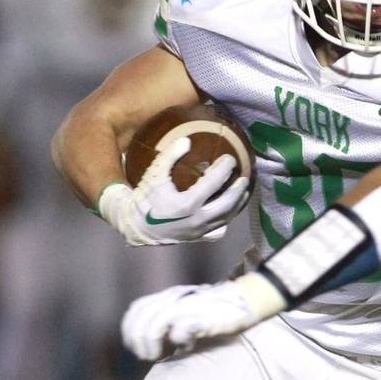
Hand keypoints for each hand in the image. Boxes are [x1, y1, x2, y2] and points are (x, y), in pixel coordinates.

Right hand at [98, 152, 247, 245]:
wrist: (137, 226)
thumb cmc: (146, 198)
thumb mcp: (154, 174)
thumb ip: (170, 156)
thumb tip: (187, 140)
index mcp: (187, 204)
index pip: (213, 183)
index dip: (224, 169)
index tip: (230, 159)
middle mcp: (197, 220)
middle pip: (227, 204)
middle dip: (238, 190)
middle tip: (243, 177)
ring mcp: (199, 231)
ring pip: (226, 218)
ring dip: (237, 204)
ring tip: (243, 191)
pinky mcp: (198, 238)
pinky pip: (218, 230)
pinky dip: (226, 220)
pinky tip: (228, 211)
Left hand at [121, 273, 283, 359]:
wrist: (245, 300)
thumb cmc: (215, 312)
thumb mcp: (188, 311)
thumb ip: (169, 321)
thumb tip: (152, 344)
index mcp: (169, 296)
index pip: (137, 309)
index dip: (130, 330)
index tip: (136, 347)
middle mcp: (174, 298)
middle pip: (141, 318)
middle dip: (138, 341)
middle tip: (147, 356)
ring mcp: (187, 307)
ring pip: (154, 325)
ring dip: (151, 345)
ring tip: (158, 357)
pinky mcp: (201, 317)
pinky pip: (178, 329)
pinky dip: (176, 341)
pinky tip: (184, 347)